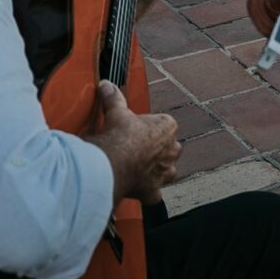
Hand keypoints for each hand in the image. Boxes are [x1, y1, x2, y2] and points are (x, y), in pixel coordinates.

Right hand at [86, 79, 179, 204]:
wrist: (111, 164)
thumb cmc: (118, 136)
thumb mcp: (116, 112)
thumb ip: (114, 98)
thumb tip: (106, 84)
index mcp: (167, 127)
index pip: (163, 125)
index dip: (148, 128)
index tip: (134, 131)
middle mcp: (172, 150)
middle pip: (169, 148)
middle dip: (156, 149)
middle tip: (136, 150)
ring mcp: (164, 172)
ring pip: (167, 171)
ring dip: (156, 170)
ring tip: (138, 169)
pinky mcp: (153, 191)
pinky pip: (154, 194)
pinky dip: (147, 193)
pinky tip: (137, 190)